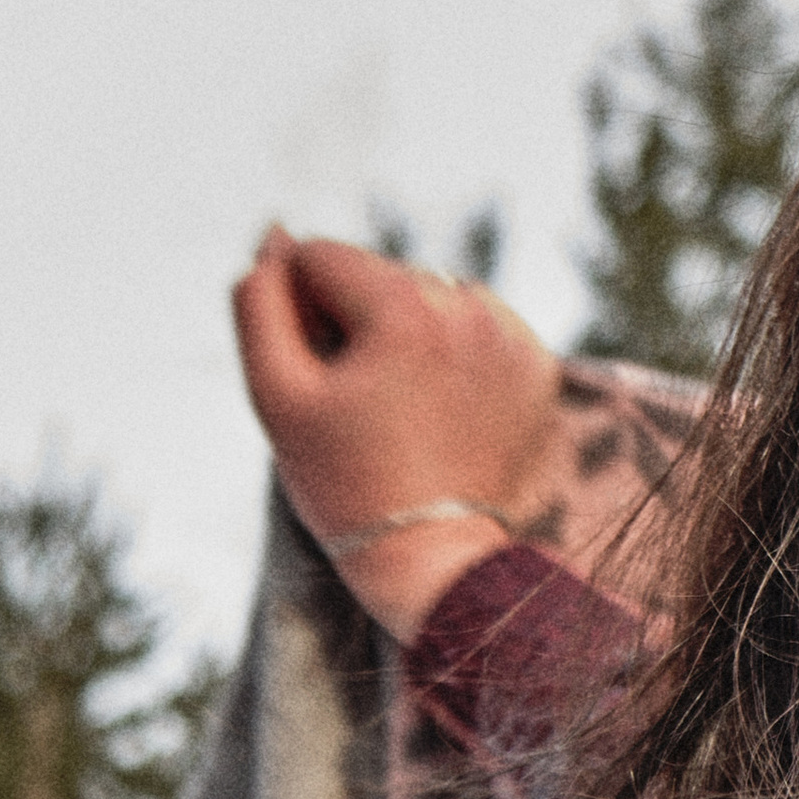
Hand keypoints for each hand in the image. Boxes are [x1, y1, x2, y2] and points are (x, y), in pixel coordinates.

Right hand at [231, 231, 567, 639]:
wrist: (435, 560)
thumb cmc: (345, 483)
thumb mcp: (278, 395)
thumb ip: (262, 303)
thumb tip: (276, 238)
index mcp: (404, 303)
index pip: (320, 257)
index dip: (302, 314)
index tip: (321, 378)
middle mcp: (468, 304)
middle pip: (377, 276)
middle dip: (357, 324)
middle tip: (362, 405)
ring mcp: (511, 334)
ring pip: (426, 299)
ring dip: (404, 335)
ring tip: (401, 410)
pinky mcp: (537, 363)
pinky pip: (473, 329)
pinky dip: (450, 356)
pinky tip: (439, 410)